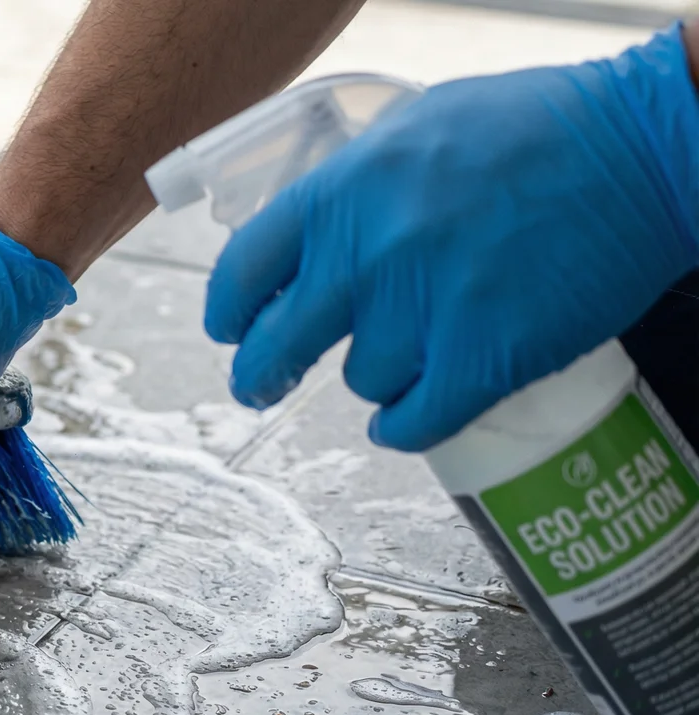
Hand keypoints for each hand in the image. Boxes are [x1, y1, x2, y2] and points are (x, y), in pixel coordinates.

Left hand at [206, 25, 698, 450]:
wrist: (645, 147)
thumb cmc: (537, 126)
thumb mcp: (415, 131)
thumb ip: (353, 190)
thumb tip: (309, 242)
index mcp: (339, 193)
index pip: (240, 273)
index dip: (230, 312)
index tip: (232, 330)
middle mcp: (366, 255)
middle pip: (275, 345)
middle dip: (264, 373)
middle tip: (264, 384)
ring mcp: (422, 311)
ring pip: (361, 381)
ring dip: (379, 376)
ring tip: (413, 352)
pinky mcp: (482, 359)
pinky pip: (414, 422)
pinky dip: (406, 427)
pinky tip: (408, 417)